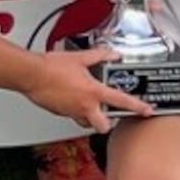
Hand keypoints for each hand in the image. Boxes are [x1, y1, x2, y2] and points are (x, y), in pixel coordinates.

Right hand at [23, 44, 156, 126]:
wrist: (32, 75)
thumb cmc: (52, 67)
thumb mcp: (80, 58)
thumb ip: (100, 55)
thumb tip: (113, 54)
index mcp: (93, 92)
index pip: (121, 101)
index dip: (137, 106)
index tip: (147, 110)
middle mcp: (85, 106)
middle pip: (104, 126)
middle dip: (108, 122)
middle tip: (109, 114)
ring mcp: (72, 112)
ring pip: (87, 123)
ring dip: (90, 117)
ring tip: (88, 105)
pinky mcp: (61, 113)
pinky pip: (72, 116)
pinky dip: (74, 110)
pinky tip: (71, 98)